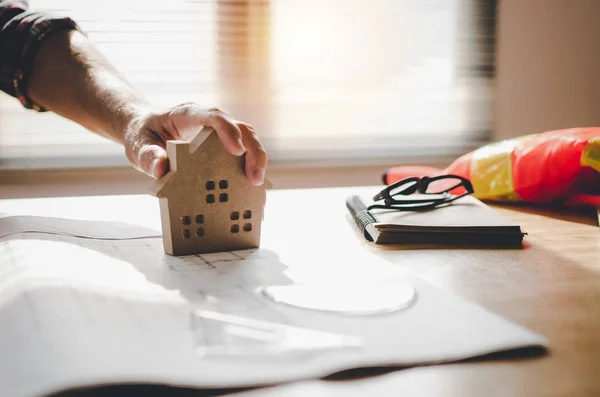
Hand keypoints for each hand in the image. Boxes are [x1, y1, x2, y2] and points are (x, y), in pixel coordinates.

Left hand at [124, 103, 267, 184]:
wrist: (144, 130)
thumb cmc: (143, 135)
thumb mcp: (137, 145)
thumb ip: (147, 156)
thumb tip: (161, 169)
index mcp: (188, 114)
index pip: (214, 116)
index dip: (229, 131)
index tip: (237, 151)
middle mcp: (209, 120)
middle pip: (241, 128)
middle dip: (253, 151)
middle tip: (255, 178)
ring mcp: (219, 132)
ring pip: (248, 139)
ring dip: (257, 160)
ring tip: (257, 184)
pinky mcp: (222, 145)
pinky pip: (243, 152)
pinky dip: (250, 168)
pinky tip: (252, 188)